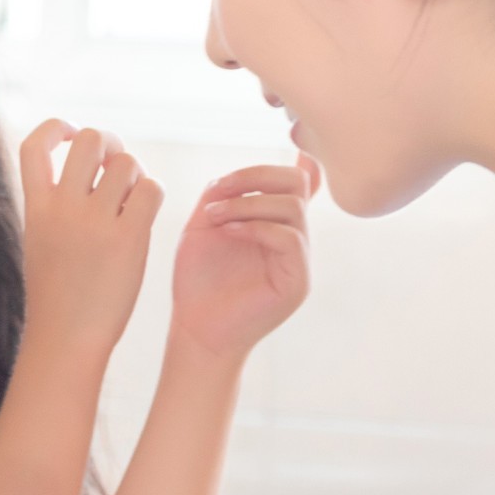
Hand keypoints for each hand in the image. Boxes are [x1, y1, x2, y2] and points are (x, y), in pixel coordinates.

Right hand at [19, 121, 163, 356]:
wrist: (66, 336)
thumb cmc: (56, 292)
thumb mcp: (41, 241)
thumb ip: (56, 204)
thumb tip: (94, 168)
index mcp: (35, 207)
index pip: (35, 144)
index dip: (57, 127)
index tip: (70, 138)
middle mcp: (63, 208)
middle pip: (91, 139)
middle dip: (109, 146)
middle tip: (113, 169)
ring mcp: (95, 222)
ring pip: (127, 163)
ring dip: (135, 175)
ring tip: (130, 202)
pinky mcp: (127, 238)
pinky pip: (150, 189)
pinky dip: (152, 195)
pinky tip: (142, 217)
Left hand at [170, 154, 316, 360]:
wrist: (194, 328)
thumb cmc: (197, 280)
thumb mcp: (203, 227)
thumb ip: (220, 196)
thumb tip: (238, 173)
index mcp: (274, 222)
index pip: (291, 179)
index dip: (267, 166)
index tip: (224, 179)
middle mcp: (293, 236)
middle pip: (297, 183)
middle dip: (255, 176)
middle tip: (218, 189)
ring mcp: (299, 259)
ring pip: (292, 207)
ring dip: (247, 203)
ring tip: (213, 216)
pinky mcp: (297, 281)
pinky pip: (291, 239)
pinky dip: (257, 228)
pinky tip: (227, 233)